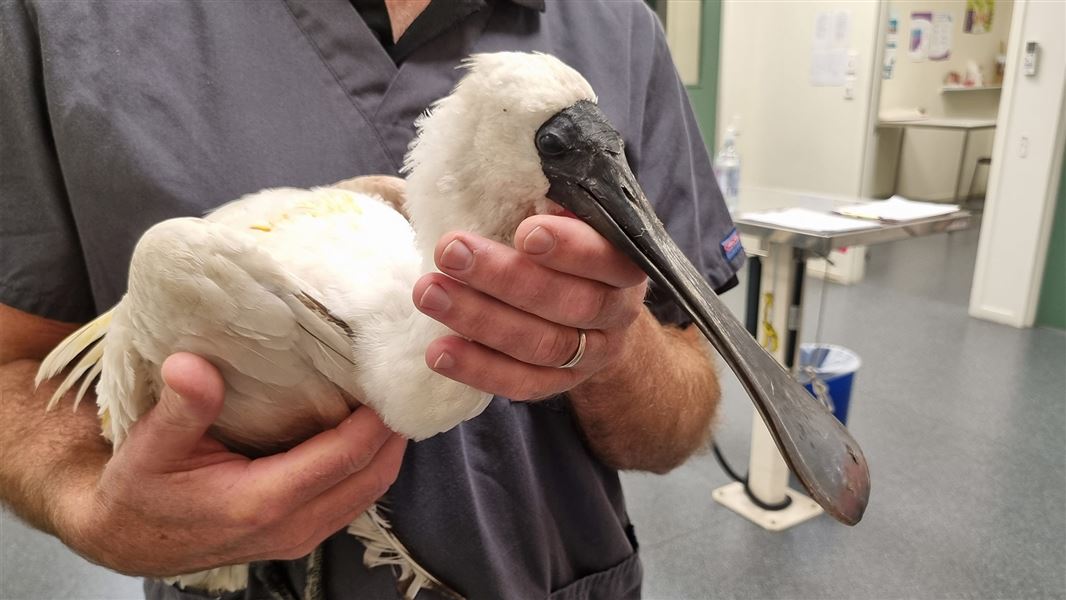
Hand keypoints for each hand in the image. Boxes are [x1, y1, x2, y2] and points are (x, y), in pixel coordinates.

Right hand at [55, 353, 405, 576]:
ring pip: (371, 490)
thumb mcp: (149, 446)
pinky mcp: (301, 533)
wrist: (128, 540)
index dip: (376, 418)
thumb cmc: (140, 491)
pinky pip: (355, 498)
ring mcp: (300, 536)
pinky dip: (370, 462)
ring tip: (393, 397)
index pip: (345, 457)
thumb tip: (191, 364)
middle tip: (405, 379)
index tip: (392, 375)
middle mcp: (292, 527)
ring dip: (388, 447)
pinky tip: (368, 427)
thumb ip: (180, 407)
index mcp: (261, 502)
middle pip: (373, 476)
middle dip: (396, 429)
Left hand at [412, 214, 648, 399]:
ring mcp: (591, 354)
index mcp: (624, 263)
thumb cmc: (573, 249)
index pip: (606, 258)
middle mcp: (617, 313)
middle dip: (504, 278)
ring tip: (428, 293)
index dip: (569, 249)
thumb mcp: (574, 217)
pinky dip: (478, 369)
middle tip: (449, 252)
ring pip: (541, 346)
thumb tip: (511, 164)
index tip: (524, 232)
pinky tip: (438, 351)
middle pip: (567, 304)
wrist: (601, 314)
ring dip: (479, 320)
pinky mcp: (560, 383)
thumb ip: (552, 200)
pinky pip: (521, 384)